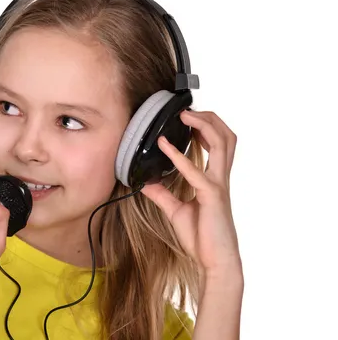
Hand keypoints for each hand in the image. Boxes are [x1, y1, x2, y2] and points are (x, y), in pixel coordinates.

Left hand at [141, 110, 240, 277]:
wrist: (215, 261)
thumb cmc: (202, 237)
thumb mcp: (176, 211)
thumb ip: (163, 194)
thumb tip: (146, 182)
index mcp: (215, 180)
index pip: (218, 144)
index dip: (207, 126)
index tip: (189, 116)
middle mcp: (220, 178)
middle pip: (226, 137)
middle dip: (211, 118)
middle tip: (188, 110)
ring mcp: (218, 186)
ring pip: (222, 145)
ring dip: (203, 126)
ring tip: (184, 116)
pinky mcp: (211, 197)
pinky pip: (196, 172)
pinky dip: (179, 156)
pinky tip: (164, 146)